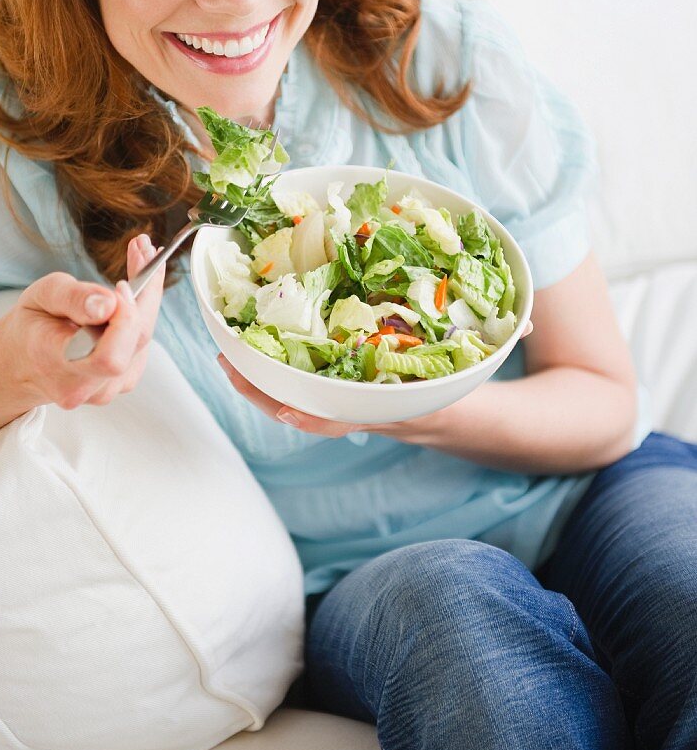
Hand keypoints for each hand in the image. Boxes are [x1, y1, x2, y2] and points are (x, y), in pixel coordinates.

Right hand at [0, 234, 165, 410]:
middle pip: (134, 342)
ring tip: (140, 255)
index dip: (124, 320)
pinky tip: (135, 285)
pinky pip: (140, 343)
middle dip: (145, 292)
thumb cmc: (31, 325)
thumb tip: (110, 303)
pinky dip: (142, 310)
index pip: (107, 356)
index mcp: (56, 364)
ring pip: (142, 340)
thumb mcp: (41, 296)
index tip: (121, 283)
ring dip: (147, 296)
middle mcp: (84, 386)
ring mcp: (105, 390)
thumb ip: (73, 298)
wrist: (22, 362)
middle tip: (143, 249)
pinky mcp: (122, 381)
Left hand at [217, 318, 533, 437]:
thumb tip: (521, 322)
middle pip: (311, 412)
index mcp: (406, 411)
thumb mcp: (491, 365)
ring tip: (230, 351)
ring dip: (267, 382)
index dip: (319, 414)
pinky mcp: (359, 395)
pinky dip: (290, 372)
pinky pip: (316, 388)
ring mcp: (363, 407)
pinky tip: (268, 347)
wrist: (493, 427)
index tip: (283, 409)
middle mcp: (377, 414)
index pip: (357, 417)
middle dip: (267, 393)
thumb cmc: (485, 392)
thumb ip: (502, 342)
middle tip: (227, 363)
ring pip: (305, 402)